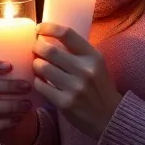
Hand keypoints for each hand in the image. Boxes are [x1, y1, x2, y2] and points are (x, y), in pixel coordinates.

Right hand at [0, 56, 38, 143]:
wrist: (10, 111)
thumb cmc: (14, 87)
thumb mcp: (15, 74)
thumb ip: (22, 63)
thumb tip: (40, 50)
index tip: (10, 66)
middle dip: (8, 86)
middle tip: (27, 86)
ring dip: (9, 105)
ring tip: (27, 105)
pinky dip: (5, 122)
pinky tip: (18, 118)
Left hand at [33, 23, 121, 139]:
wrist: (110, 117)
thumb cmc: (100, 87)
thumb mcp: (96, 64)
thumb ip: (78, 52)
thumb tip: (51, 38)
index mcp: (93, 56)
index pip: (67, 33)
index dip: (49, 27)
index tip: (39, 28)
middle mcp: (84, 70)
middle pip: (50, 50)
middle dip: (37, 47)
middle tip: (35, 48)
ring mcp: (74, 87)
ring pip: (42, 67)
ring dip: (36, 64)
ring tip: (38, 65)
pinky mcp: (65, 103)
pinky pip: (41, 86)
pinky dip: (38, 81)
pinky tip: (41, 81)